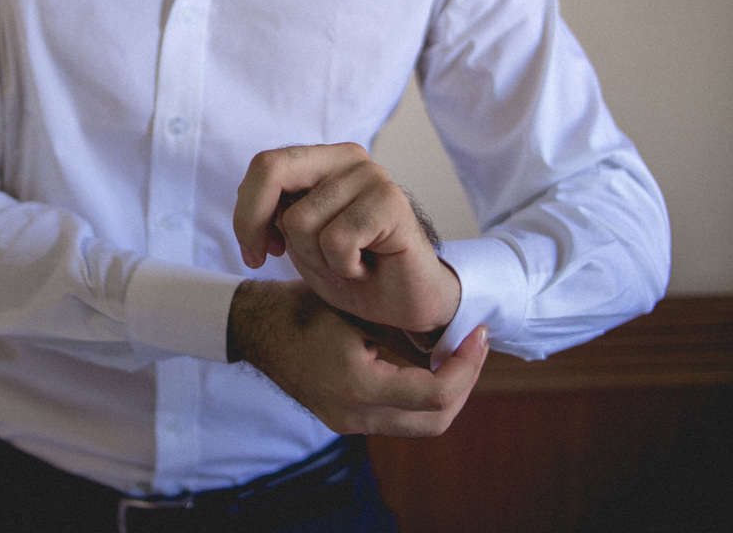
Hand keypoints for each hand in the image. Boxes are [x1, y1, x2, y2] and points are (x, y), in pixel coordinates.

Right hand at [229, 280, 487, 436]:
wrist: (255, 327)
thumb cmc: (301, 307)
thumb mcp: (355, 308)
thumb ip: (401, 328)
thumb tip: (453, 332)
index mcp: (357, 385)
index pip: (435, 394)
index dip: (467, 366)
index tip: (477, 334)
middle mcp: (354, 415)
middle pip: (435, 421)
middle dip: (465, 384)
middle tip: (474, 347)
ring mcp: (348, 423)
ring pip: (420, 425)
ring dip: (445, 393)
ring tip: (456, 355)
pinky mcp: (345, 421)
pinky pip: (399, 419)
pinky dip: (420, 396)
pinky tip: (426, 364)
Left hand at [233, 143, 460, 333]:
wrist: (405, 303)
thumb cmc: (351, 270)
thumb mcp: (299, 239)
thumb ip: (276, 211)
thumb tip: (247, 196)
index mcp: (324, 160)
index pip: (264, 165)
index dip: (246, 212)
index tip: (254, 251)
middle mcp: (348, 159)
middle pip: (273, 171)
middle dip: (256, 223)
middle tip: (271, 257)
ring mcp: (373, 177)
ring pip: (300, 221)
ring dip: (314, 260)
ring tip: (343, 266)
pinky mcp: (392, 204)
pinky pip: (335, 241)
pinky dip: (342, 268)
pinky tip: (362, 269)